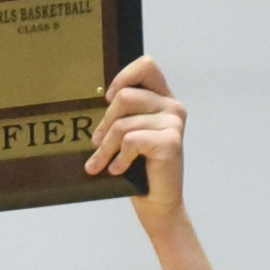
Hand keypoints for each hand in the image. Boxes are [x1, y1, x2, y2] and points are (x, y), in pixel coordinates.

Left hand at [88, 56, 185, 215]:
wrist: (158, 203)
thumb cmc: (141, 169)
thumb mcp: (129, 134)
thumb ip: (122, 114)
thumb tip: (96, 101)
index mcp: (163, 99)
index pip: (146, 66)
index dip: (123, 76)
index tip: (108, 99)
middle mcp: (172, 107)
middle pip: (126, 97)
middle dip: (104, 123)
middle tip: (96, 143)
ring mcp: (174, 123)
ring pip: (123, 124)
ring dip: (106, 148)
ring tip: (101, 163)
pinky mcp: (171, 141)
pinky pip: (131, 141)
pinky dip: (119, 158)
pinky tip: (118, 170)